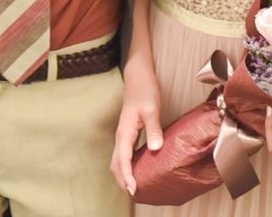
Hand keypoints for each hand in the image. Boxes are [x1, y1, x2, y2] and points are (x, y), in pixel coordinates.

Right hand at [110, 57, 161, 195]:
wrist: (138, 75)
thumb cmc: (144, 89)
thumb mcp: (151, 108)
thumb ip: (154, 128)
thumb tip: (156, 148)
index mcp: (125, 132)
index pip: (122, 160)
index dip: (127, 177)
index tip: (134, 190)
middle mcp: (121, 136)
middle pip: (116, 165)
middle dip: (122, 181)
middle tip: (135, 195)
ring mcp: (123, 134)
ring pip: (118, 161)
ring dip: (123, 175)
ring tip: (135, 187)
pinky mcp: (127, 133)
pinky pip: (123, 155)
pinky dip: (127, 166)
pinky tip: (138, 169)